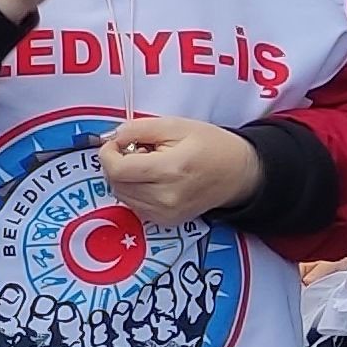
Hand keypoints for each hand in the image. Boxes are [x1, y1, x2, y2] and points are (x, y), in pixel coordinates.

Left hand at [98, 115, 260, 227]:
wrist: (239, 174)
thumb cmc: (211, 147)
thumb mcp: (177, 125)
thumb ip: (139, 129)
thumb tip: (114, 138)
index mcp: (170, 169)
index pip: (117, 170)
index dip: (107, 154)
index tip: (116, 143)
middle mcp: (166, 196)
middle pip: (116, 183)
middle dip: (117, 164)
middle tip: (138, 151)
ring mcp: (166, 213)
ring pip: (122, 195)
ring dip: (126, 178)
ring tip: (150, 165)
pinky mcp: (166, 221)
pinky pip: (134, 205)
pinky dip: (135, 191)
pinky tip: (154, 180)